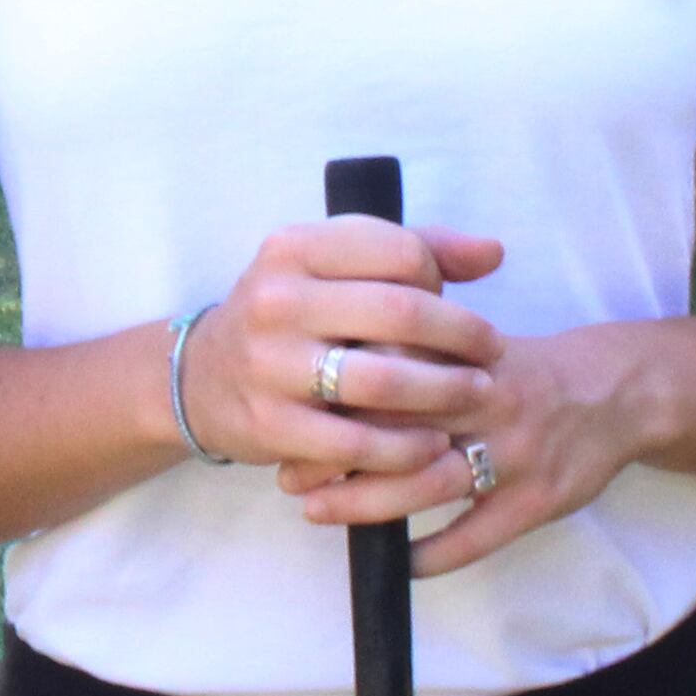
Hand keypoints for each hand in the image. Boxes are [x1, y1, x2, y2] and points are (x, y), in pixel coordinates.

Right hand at [182, 214, 502, 494]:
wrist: (203, 378)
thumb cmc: (293, 316)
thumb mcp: (333, 265)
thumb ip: (415, 249)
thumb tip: (493, 253)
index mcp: (295, 247)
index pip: (400, 252)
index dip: (442, 280)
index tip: (454, 305)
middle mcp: (276, 299)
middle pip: (400, 313)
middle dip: (462, 335)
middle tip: (491, 354)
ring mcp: (270, 365)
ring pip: (384, 381)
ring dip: (446, 391)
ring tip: (476, 393)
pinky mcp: (270, 425)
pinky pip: (359, 443)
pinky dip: (407, 448)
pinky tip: (434, 444)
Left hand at [289, 314, 672, 576]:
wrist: (620, 390)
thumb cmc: (524, 369)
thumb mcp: (470, 343)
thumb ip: (412, 348)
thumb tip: (328, 364)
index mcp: (466, 355)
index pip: (388, 367)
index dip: (334, 393)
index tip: (289, 411)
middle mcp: (488, 400)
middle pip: (400, 427)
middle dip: (337, 454)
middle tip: (289, 476)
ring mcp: (517, 452)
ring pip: (432, 484)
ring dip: (369, 504)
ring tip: (320, 513)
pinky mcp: (540, 498)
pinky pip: (478, 536)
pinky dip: (434, 554)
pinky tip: (397, 564)